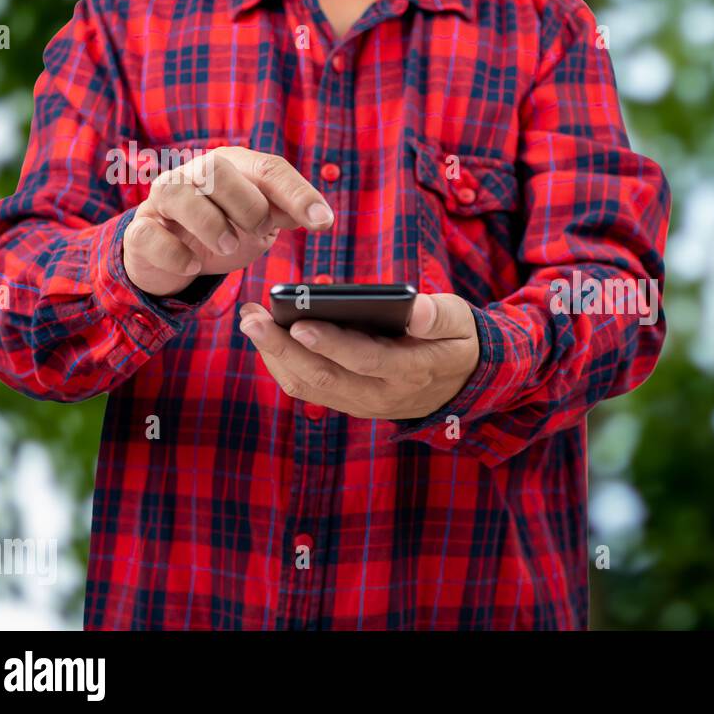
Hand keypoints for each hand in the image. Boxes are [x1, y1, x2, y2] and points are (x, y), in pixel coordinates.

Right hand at [123, 147, 334, 296]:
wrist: (170, 255)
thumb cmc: (223, 229)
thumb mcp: (259, 223)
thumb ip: (285, 214)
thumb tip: (317, 216)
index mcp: (233, 167)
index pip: (269, 168)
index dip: (299, 194)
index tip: (324, 222)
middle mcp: (195, 175)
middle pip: (218, 170)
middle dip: (247, 203)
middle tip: (261, 231)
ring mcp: (163, 200)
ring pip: (177, 192)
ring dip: (210, 222)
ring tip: (229, 246)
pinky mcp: (140, 231)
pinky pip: (149, 234)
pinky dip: (174, 252)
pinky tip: (193, 266)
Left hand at [238, 293, 480, 419]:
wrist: (461, 382)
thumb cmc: (455, 340)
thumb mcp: (460, 321)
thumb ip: (438, 316)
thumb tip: (414, 310)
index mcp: (412, 371)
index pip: (366, 359)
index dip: (331, 343)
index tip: (299, 323)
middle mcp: (383, 395)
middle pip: (325, 377)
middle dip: (282, 347)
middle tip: (252, 317)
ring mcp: (363, 404)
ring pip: (309, 386)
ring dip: (275, 355)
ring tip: (251, 320)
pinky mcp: (349, 403)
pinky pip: (309, 389)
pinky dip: (284, 363)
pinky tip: (268, 337)